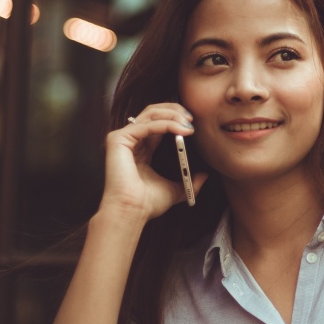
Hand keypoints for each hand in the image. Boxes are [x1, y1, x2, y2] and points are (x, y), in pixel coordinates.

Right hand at [101, 103, 206, 219]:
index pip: (158, 123)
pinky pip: (146, 125)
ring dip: (172, 116)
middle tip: (192, 118)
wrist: (132, 212)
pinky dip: (165, 124)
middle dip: (174, 111)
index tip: (193, 123)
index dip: (175, 118)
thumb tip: (205, 176)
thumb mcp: (175, 189)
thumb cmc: (147, 204)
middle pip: (153, 112)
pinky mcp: (118, 139)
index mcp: (141, 148)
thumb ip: (189, 181)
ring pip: (150, 114)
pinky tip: (180, 130)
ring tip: (188, 124)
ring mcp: (122, 138)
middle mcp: (131, 140)